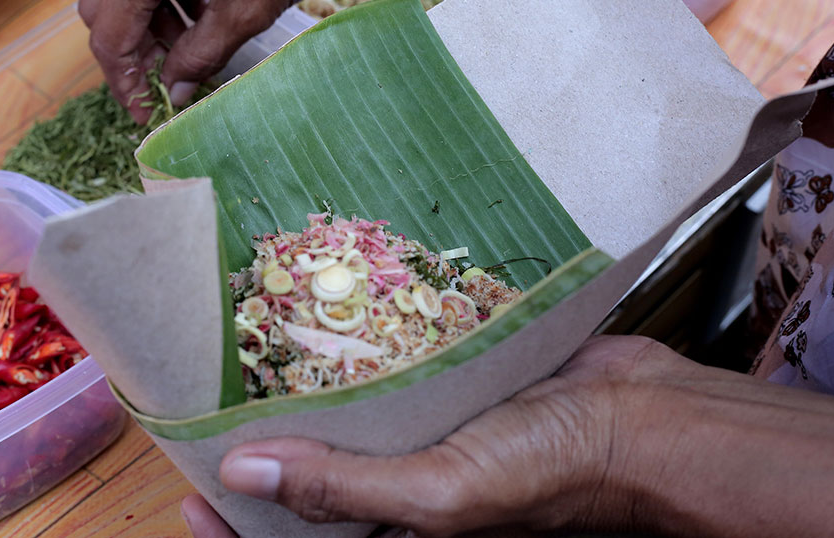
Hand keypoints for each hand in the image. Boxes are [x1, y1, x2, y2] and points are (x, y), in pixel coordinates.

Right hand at [79, 0, 377, 120]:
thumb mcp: (247, 11)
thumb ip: (200, 56)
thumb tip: (173, 87)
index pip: (109, 35)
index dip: (125, 82)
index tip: (145, 109)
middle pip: (103, 7)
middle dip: (134, 49)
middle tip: (168, 80)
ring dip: (150, 18)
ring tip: (197, 40)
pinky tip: (201, 3)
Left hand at [181, 334, 833, 536]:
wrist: (648, 418)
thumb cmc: (555, 474)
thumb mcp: (443, 499)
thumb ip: (345, 491)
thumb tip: (243, 472)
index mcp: (397, 528)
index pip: (297, 534)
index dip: (240, 521)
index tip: (186, 489)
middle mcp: (403, 482)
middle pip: (313, 471)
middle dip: (262, 445)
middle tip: (208, 405)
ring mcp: (426, 428)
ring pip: (348, 416)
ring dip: (306, 392)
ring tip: (250, 354)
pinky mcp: (451, 382)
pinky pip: (391, 372)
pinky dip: (359, 354)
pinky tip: (328, 317)